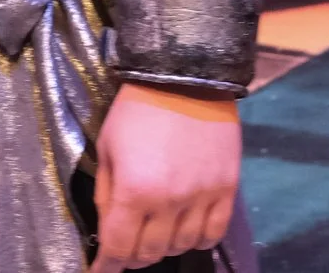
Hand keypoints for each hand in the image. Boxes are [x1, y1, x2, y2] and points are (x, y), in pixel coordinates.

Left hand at [88, 81, 240, 271]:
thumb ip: (106, 194)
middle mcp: (169, 201)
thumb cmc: (136, 110)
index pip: (118, 248)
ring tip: (158, 230)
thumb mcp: (107, 148)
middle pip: (150, 253)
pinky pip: (213, 233)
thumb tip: (108, 231)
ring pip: (182, 246)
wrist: (184, 75)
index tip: (102, 271)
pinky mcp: (226, 187)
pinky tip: (187, 228)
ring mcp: (202, 196)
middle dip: (133, 256)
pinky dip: (198, 238)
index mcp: (134, 191)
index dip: (107, 266)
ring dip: (165, 245)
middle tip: (128, 244)